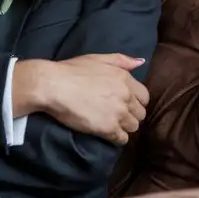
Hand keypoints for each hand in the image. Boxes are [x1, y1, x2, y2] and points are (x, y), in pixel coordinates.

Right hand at [16, 54, 148, 144]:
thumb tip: (140, 62)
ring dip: (124, 127)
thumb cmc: (71, 70)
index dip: (135, 101)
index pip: (144, 97)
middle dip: (130, 115)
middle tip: (115, 115)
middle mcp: (126, 96)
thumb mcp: (97, 58)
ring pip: (133, 127)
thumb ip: (121, 60)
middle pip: (140, 114)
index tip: (123, 103)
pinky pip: (122, 139)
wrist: (53, 85)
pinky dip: (116, 138)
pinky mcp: (108, 128)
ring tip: (110, 124)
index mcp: (124, 78)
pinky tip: (106, 133)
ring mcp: (118, 113)